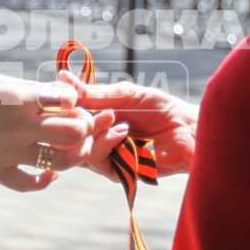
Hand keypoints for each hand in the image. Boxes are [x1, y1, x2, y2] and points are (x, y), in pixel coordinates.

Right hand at [0, 74, 117, 192]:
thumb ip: (29, 88)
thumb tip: (60, 94)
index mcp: (18, 99)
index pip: (68, 100)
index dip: (74, 100)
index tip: (67, 102)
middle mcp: (19, 126)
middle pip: (74, 131)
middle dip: (84, 128)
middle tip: (79, 126)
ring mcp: (10, 152)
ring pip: (62, 160)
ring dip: (75, 155)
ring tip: (73, 149)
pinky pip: (31, 183)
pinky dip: (46, 180)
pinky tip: (50, 173)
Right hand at [59, 69, 198, 177]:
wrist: (187, 127)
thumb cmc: (160, 108)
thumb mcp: (123, 95)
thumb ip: (93, 92)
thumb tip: (61, 75)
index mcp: (97, 121)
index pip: (67, 119)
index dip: (63, 109)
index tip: (65, 96)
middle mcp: (98, 141)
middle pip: (67, 138)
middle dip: (77, 122)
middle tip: (98, 110)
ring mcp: (108, 158)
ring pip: (79, 151)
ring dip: (93, 132)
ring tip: (113, 119)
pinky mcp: (118, 173)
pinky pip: (98, 163)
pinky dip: (106, 144)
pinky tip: (122, 133)